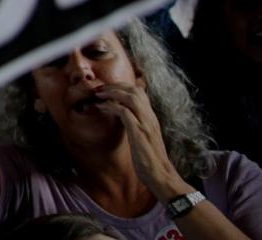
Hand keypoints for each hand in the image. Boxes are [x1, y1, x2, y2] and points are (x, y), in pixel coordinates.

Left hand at [96, 83, 186, 199]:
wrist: (162, 177)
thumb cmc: (151, 162)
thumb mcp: (145, 139)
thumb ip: (138, 127)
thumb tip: (126, 121)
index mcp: (152, 119)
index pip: (140, 93)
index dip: (123, 87)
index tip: (108, 89)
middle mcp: (150, 118)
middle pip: (135, 90)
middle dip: (116, 85)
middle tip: (101, 89)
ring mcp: (146, 124)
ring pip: (131, 96)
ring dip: (112, 92)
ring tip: (99, 94)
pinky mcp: (139, 133)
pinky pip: (124, 111)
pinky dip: (111, 106)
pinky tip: (101, 107)